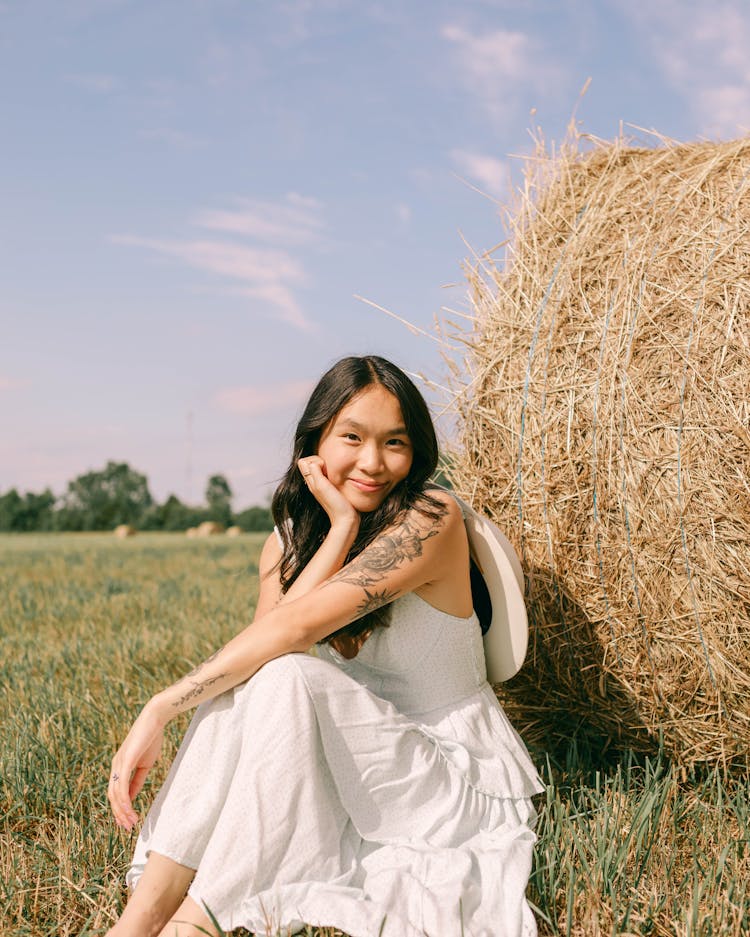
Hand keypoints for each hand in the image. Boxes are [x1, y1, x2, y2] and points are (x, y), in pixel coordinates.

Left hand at [107, 698, 166, 830]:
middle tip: (127, 827)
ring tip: (131, 822)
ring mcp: (118, 763)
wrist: (155, 719)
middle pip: (112, 796)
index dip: (119, 808)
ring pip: (115, 793)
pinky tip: (129, 809)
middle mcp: (115, 766)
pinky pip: (122, 785)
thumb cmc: (151, 739)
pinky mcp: (125, 761)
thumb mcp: (145, 764)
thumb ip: (137, 780)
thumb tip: (131, 797)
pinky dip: (124, 800)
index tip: (127, 821)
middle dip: (118, 814)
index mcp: (119, 767)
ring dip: (122, 811)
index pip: (115, 792)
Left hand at [298, 456, 358, 527]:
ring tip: (333, 474)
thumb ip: (316, 472)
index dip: (313, 459)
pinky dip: (331, 472)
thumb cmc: (335, 504)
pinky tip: (336, 479)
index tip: (323, 466)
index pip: (303, 462)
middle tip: (328, 470)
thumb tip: (315, 462)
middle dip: (319, 461)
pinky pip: (326, 474)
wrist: (345, 519)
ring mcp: (322, 486)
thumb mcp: (322, 486)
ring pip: (318, 468)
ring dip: (326, 466)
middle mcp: (314, 482)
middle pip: (310, 463)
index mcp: (311, 481)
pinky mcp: (330, 488)